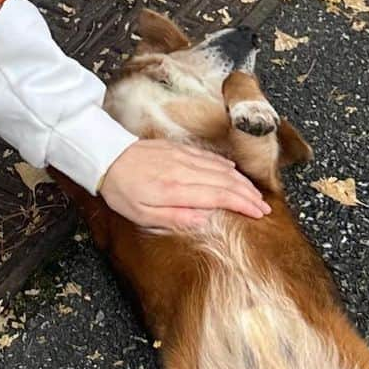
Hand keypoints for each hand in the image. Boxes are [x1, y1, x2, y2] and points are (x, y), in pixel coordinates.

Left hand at [99, 138, 270, 230]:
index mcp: (176, 189)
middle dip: (248, 194)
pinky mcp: (177, 148)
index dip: (243, 204)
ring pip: (220, 168)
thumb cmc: (121, 191)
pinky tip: (232, 171)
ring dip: (241, 181)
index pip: (220, 196)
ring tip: (254, 193)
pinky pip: (208, 157)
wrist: (105, 157)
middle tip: (264, 206)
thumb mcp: (143, 215)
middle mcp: (183, 170)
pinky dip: (225, 165)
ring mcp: (182, 156)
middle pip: (226, 181)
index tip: (258, 213)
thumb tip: (205, 220)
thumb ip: (176, 218)